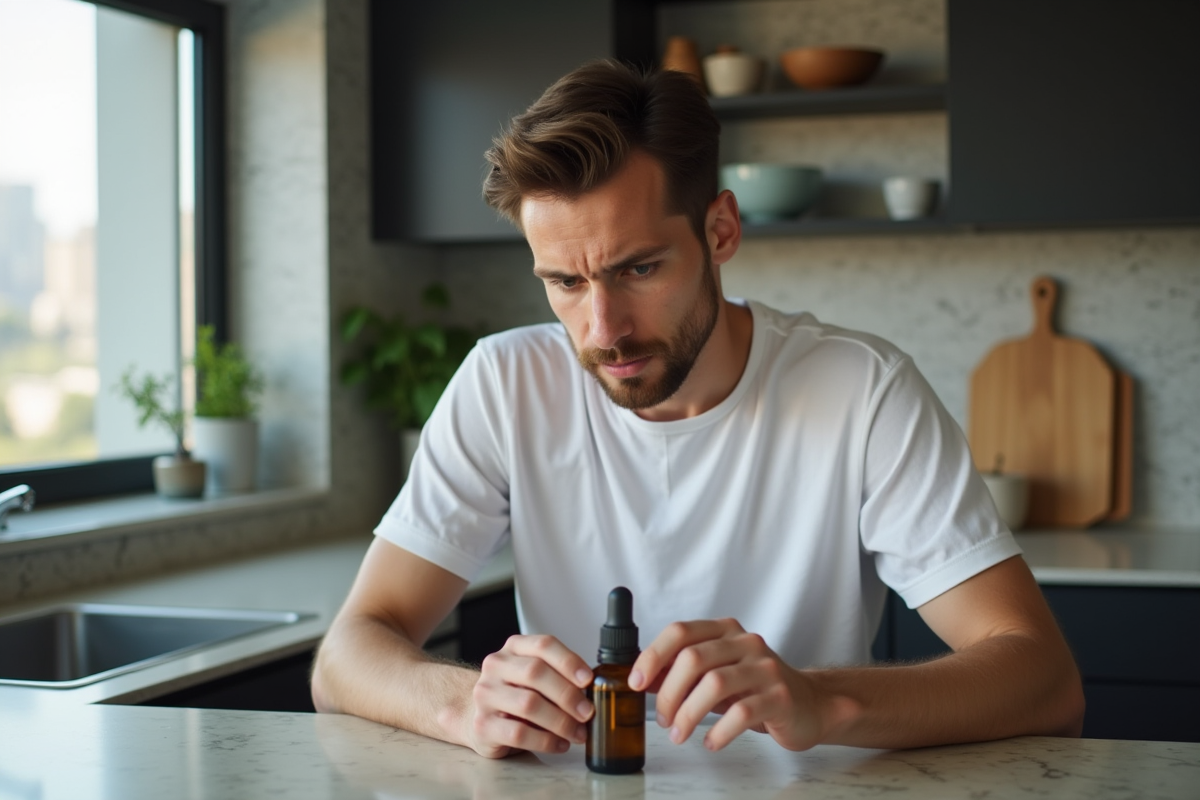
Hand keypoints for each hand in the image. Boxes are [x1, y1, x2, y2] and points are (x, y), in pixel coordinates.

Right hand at [464, 634, 594, 757]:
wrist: (475, 714)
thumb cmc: (514, 694)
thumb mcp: (533, 676)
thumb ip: (558, 676)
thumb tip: (593, 691)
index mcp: (514, 648)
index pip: (544, 645)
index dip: (569, 661)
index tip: (588, 680)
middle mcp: (497, 666)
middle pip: (536, 673)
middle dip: (567, 694)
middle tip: (587, 712)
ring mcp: (486, 695)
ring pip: (528, 704)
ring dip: (560, 721)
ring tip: (577, 732)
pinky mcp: (482, 724)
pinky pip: (519, 733)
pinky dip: (545, 741)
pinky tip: (559, 744)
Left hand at [629, 618, 858, 751]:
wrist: (810, 704)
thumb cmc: (756, 689)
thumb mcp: (716, 674)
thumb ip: (682, 674)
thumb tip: (642, 679)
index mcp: (725, 631)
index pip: (681, 631)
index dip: (653, 655)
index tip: (635, 681)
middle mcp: (745, 643)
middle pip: (694, 659)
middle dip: (669, 693)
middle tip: (663, 720)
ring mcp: (765, 668)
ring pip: (715, 684)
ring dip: (688, 714)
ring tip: (679, 734)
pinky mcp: (780, 697)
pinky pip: (741, 713)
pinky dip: (719, 731)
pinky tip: (710, 742)